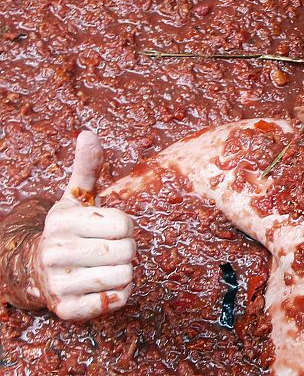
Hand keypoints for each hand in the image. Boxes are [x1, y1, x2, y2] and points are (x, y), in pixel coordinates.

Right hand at [34, 131, 135, 319]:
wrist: (36, 270)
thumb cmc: (69, 230)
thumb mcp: (75, 198)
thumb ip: (86, 168)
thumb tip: (88, 134)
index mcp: (62, 222)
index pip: (125, 224)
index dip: (125, 226)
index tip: (109, 228)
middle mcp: (56, 253)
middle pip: (126, 251)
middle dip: (126, 249)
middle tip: (109, 248)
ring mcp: (60, 283)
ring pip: (124, 275)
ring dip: (125, 270)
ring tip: (107, 265)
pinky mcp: (68, 310)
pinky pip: (117, 299)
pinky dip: (121, 292)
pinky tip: (105, 284)